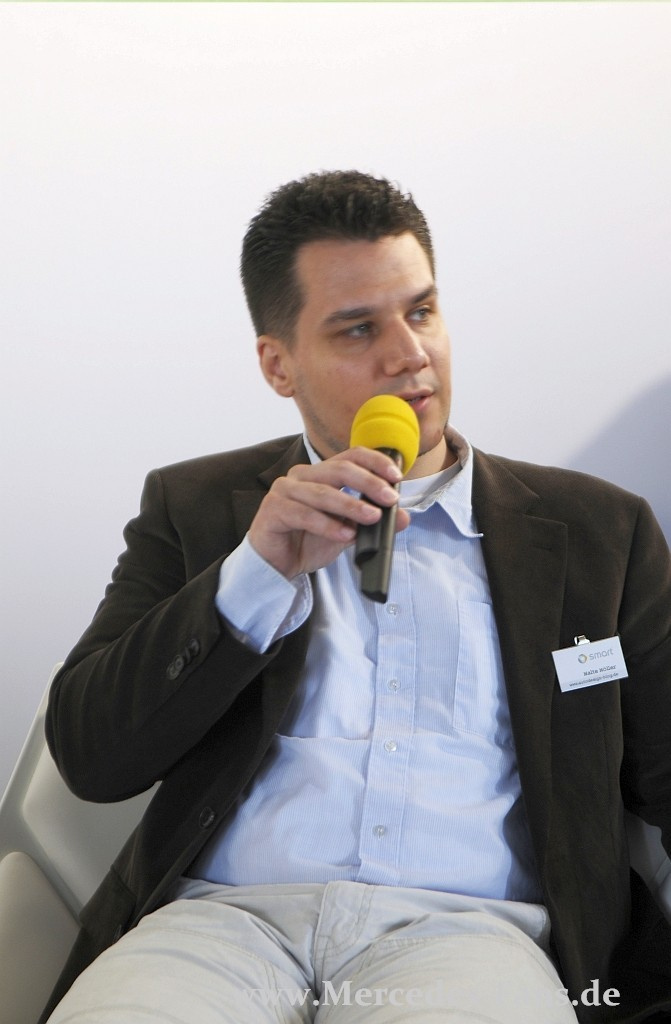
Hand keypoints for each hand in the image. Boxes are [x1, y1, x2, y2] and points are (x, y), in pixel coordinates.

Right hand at [248, 447, 410, 578]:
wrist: (277, 565)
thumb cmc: (308, 540)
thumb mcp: (347, 531)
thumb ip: (370, 521)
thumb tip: (404, 517)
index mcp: (320, 473)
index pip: (351, 456)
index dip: (375, 462)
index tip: (397, 477)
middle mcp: (301, 476)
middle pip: (339, 469)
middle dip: (369, 483)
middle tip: (389, 499)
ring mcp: (284, 490)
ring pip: (323, 492)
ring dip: (351, 506)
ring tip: (372, 518)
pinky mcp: (273, 510)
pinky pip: (304, 514)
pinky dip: (327, 525)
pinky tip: (345, 535)